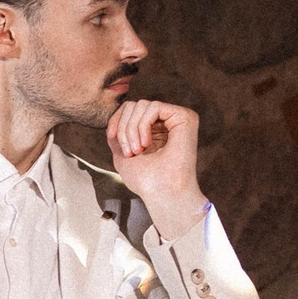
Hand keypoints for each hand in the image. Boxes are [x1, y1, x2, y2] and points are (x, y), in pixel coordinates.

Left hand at [105, 94, 205, 238]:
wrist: (162, 193)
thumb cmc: (146, 181)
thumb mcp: (122, 155)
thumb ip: (118, 134)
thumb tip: (115, 116)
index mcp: (155, 130)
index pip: (130, 109)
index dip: (117, 120)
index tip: (112, 138)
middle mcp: (167, 122)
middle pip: (134, 105)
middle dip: (124, 127)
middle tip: (130, 152)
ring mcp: (177, 119)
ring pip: (142, 105)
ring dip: (132, 129)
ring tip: (138, 150)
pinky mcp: (185, 117)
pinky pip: (153, 107)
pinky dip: (143, 124)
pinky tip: (146, 143)